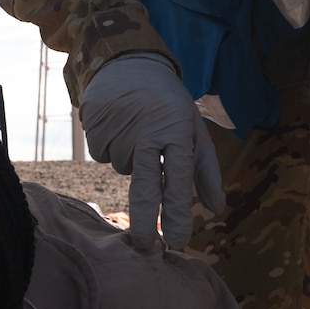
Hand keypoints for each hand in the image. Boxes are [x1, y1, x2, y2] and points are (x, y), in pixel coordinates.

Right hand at [79, 53, 224, 250]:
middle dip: (145, 220)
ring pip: (122, 168)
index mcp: (177, 132)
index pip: (178, 178)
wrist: (129, 61)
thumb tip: (215, 209)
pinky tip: (119, 125)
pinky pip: (102, 154)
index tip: (178, 241)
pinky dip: (110, 147)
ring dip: (130, 160)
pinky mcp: (94, 122)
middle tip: (146, 247)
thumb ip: (205, 170)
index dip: (178, 212)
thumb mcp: (195, 129)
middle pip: (145, 186)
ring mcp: (118, 127)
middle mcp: (147, 131)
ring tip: (138, 130)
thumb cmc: (169, 103)